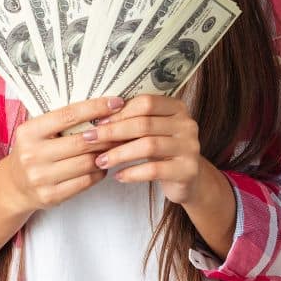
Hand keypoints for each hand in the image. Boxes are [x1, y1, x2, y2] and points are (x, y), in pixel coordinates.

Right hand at [2, 96, 125, 212]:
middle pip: (82, 142)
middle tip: (126, 127)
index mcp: (29, 131)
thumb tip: (102, 107)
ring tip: (116, 146)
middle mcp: (32, 154)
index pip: (68, 115)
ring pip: (87, 163)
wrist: (14, 186)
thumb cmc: (33, 151)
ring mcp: (41, 178)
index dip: (95, 108)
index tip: (117, 102)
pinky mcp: (51, 196)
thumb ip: (61, 121)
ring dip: (106, 154)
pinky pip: (85, 182)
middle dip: (108, 134)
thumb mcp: (37, 132)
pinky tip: (102, 165)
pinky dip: (99, 172)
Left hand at [85, 94, 206, 204]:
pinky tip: (118, 176)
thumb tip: (96, 116)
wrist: (188, 178)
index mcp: (177, 108)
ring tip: (100, 160)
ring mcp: (190, 147)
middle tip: (90, 140)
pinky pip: (154, 170)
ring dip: (119, 154)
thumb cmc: (162, 150)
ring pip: (148, 146)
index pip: (146, 103)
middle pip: (144, 124)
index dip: (120, 112)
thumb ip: (134, 120)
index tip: (98, 122)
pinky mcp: (187, 170)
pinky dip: (132, 173)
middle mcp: (187, 124)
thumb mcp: (152, 131)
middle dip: (113, 132)